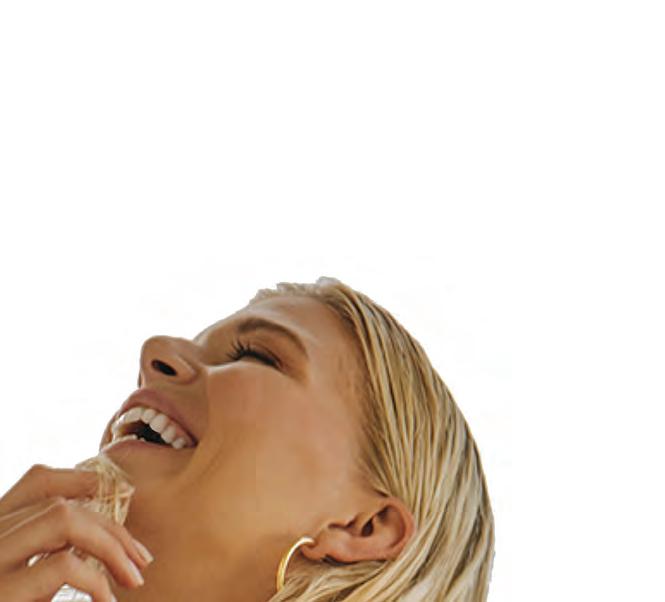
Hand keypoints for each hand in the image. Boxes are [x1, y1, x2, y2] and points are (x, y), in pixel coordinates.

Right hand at [0, 464, 151, 601]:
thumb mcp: (28, 585)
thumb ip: (48, 553)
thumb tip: (109, 535)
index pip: (36, 481)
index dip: (81, 479)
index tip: (122, 495)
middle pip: (60, 503)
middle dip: (111, 526)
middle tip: (142, 559)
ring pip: (63, 517)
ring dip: (110, 542)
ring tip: (133, 576)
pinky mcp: (0, 594)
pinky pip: (62, 565)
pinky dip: (96, 579)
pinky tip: (107, 601)